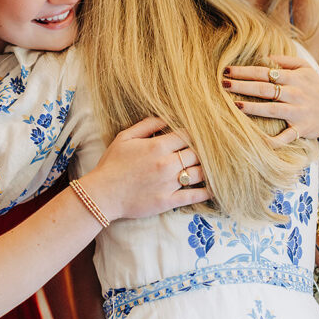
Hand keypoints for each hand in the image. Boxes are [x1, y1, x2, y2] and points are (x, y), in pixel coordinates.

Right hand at [80, 117, 210, 220]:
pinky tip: (214, 189)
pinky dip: (207, 192)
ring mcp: (169, 184)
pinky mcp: (169, 201)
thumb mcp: (124, 137)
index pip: (186, 135)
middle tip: (207, 150)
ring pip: (199, 172)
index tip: (197, 135)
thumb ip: (147, 125)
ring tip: (212, 166)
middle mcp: (167, 164)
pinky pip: (195, 196)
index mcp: (157, 146)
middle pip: (196, 152)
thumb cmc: (111, 164)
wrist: (103, 194)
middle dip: (201, 150)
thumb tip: (166, 117)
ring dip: (206, 168)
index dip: (193, 134)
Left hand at [223, 54, 318, 146]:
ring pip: (272, 110)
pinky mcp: (300, 129)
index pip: (265, 72)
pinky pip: (284, 137)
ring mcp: (298, 112)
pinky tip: (256, 140)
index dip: (245, 71)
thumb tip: (264, 56)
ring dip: (253, 108)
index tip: (226, 70)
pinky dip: (271, 141)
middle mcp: (295, 94)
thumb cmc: (316, 88)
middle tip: (223, 84)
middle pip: (265, 89)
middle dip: (243, 86)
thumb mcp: (306, 69)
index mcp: (293, 78)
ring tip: (235, 105)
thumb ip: (286, 60)